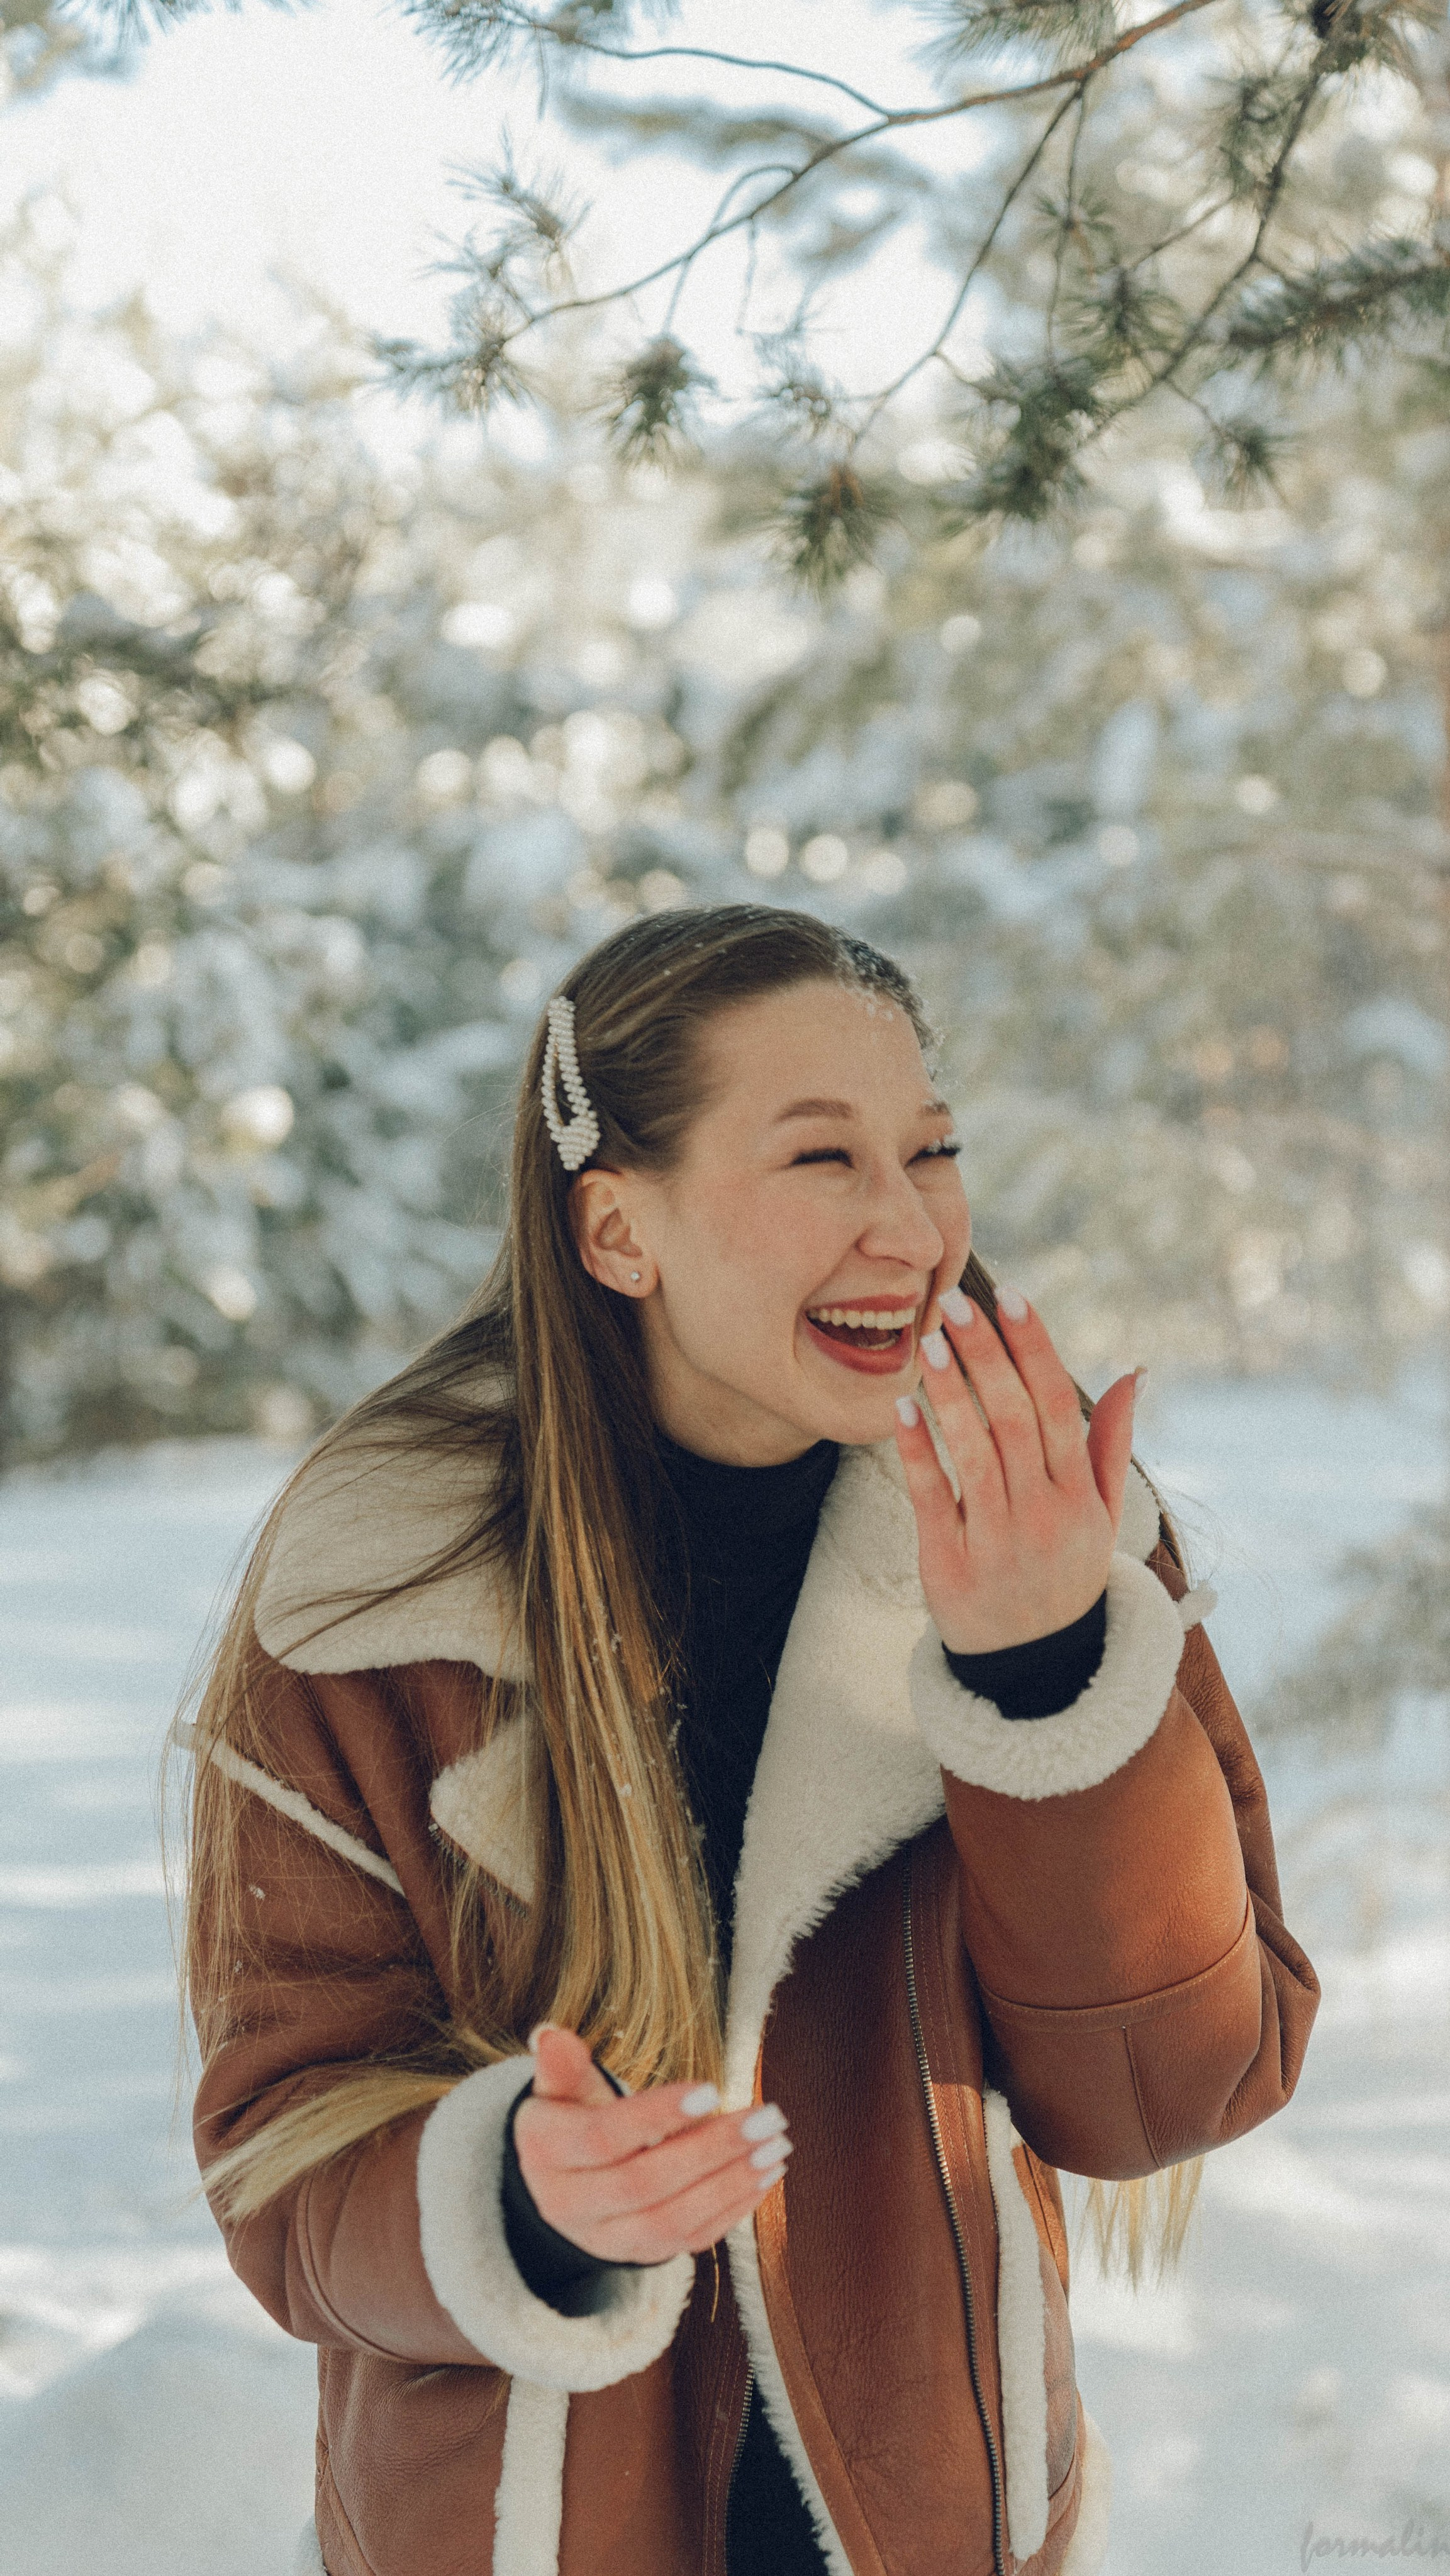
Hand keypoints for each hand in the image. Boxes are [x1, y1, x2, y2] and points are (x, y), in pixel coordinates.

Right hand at [512, 2025, 791, 2265]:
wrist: (560, 2187)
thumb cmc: (568, 2120)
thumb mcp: (557, 2090)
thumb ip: (561, 2067)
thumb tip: (551, 2036)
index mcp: (546, 2155)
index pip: (603, 2138)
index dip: (656, 2115)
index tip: (711, 2089)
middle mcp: (571, 2206)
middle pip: (645, 2183)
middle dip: (712, 2150)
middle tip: (767, 2117)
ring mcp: (608, 2239)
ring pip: (673, 2220)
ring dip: (732, 2183)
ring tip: (776, 2146)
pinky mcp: (643, 2255)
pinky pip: (691, 2240)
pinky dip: (733, 2210)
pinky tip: (766, 2175)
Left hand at [893, 1286, 1137, 1656]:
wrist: (1036, 1669)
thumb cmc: (1065, 1572)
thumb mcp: (1101, 1514)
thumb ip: (1111, 1442)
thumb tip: (1136, 1371)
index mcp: (1080, 1496)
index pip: (1057, 1405)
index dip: (1033, 1348)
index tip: (1009, 1297)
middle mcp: (1044, 1515)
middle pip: (1012, 1418)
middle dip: (984, 1356)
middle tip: (953, 1305)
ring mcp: (998, 1542)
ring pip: (973, 1452)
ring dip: (949, 1393)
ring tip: (927, 1343)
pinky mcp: (950, 1565)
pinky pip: (932, 1498)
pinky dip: (917, 1451)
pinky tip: (902, 1408)